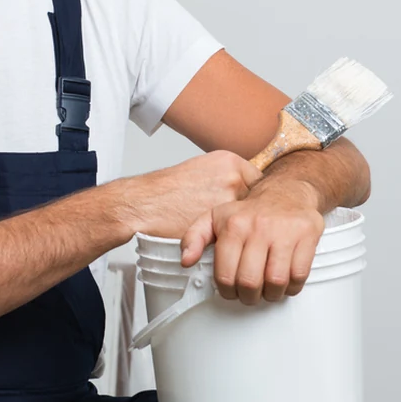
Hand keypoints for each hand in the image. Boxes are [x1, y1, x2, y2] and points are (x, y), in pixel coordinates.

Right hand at [119, 151, 262, 240]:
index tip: (250, 210)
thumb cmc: (163, 194)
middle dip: (250, 214)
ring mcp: (229, 197)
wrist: (142, 205)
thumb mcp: (198, 172)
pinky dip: (232, 239)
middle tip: (240, 226)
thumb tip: (242, 196)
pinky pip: (238, 234)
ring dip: (244, 229)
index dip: (253, 199)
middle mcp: (233, 175)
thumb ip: (223, 179)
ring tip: (228, 235)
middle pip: (258, 200)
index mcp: (228, 161)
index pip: (259, 182)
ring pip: (250, 219)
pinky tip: (219, 240)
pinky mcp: (222, 220)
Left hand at [181, 180, 324, 304]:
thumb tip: (185, 261)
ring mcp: (284, 232)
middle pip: (250, 281)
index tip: (230, 292)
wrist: (286, 193)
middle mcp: (258, 228)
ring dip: (271, 294)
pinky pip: (299, 274)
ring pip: (276, 281)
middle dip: (248, 296)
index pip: (226, 274)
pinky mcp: (307, 236)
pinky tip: (285, 282)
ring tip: (267, 290)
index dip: (227, 291)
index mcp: (233, 226)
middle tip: (249, 295)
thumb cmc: (248, 212)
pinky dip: (292, 287)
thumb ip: (194, 238)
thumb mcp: (214, 218)